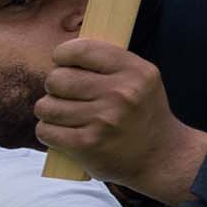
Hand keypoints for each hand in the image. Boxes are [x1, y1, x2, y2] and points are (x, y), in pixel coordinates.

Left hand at [36, 39, 206, 202]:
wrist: (161, 156)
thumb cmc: (143, 114)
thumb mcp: (142, 80)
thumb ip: (110, 63)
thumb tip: (66, 52)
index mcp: (136, 72)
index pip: (82, 50)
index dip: (64, 54)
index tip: (64, 62)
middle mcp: (121, 94)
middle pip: (57, 79)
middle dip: (55, 86)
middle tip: (67, 94)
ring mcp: (104, 120)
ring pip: (46, 106)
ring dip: (50, 111)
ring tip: (65, 115)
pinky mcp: (87, 144)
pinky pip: (45, 130)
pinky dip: (49, 132)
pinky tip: (64, 132)